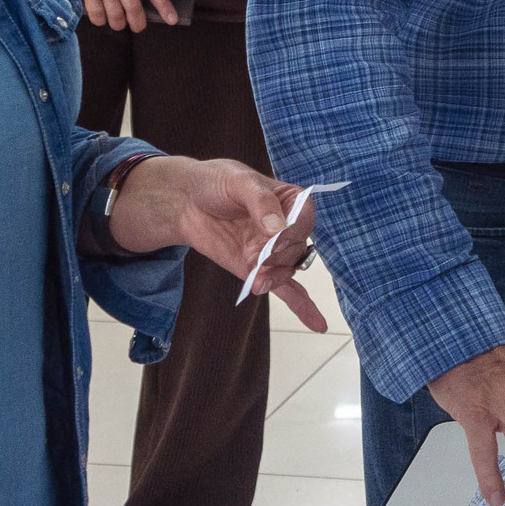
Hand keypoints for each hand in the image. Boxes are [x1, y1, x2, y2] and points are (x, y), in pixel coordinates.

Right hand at [84, 0, 178, 32]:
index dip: (163, 6)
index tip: (172, 20)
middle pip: (133, 6)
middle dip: (136, 21)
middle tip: (138, 27)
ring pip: (115, 12)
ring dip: (118, 22)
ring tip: (119, 25)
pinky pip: (95, 12)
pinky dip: (99, 19)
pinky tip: (100, 21)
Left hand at [110, 156, 328, 330]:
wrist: (186, 201)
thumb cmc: (216, 182)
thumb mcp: (238, 182)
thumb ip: (260, 203)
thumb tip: (276, 229)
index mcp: (292, 201)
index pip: (305, 220)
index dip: (293, 232)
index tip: (274, 239)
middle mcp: (287, 228)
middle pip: (296, 248)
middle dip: (279, 257)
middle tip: (258, 257)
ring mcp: (273, 251)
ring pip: (288, 270)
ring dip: (276, 277)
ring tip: (257, 279)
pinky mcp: (258, 269)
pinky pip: (286, 290)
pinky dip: (303, 307)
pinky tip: (318, 324)